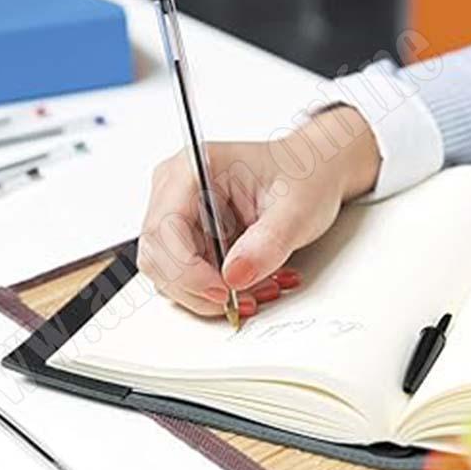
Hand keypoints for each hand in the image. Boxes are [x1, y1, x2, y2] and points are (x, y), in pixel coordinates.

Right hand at [138, 105, 379, 316]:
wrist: (313, 174)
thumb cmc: (302, 176)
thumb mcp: (297, 209)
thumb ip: (267, 243)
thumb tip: (234, 275)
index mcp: (192, 170)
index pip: (164, 229)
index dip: (186, 270)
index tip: (222, 291)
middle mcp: (174, 191)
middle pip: (157, 256)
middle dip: (196, 288)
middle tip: (239, 299)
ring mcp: (177, 215)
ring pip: (167, 272)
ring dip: (206, 293)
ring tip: (253, 290)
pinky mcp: (186, 237)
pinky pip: (184, 276)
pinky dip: (212, 290)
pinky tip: (247, 284)